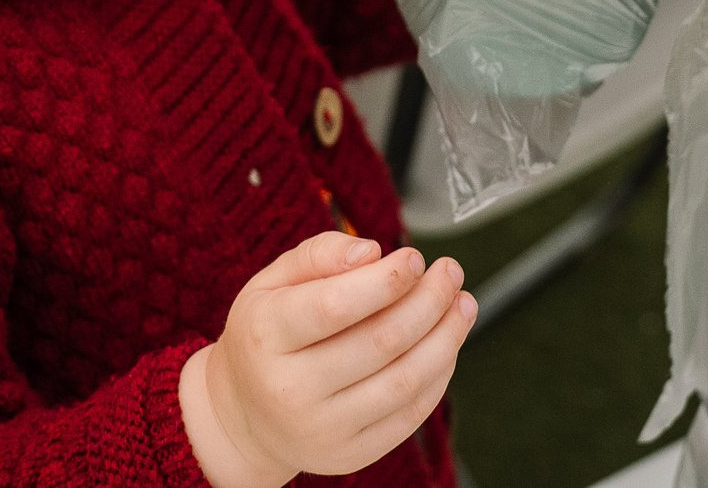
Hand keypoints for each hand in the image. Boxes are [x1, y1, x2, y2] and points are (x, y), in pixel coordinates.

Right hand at [179, 232, 475, 486]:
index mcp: (265, 334)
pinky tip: (446, 344)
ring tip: (462, 304)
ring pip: (404, 381)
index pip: (333, 306)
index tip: (416, 258)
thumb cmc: (266, 335)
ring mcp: (322, 429)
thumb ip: (318, 255)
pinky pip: (409, 415)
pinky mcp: (349, 455)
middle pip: (380, 342)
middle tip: (450, 272)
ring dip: (445, 338)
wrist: (244, 416)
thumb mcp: (271, 282)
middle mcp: (289, 389)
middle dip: (428, 302)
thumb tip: (371, 252)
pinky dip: (438, 376)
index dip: (385, 281)